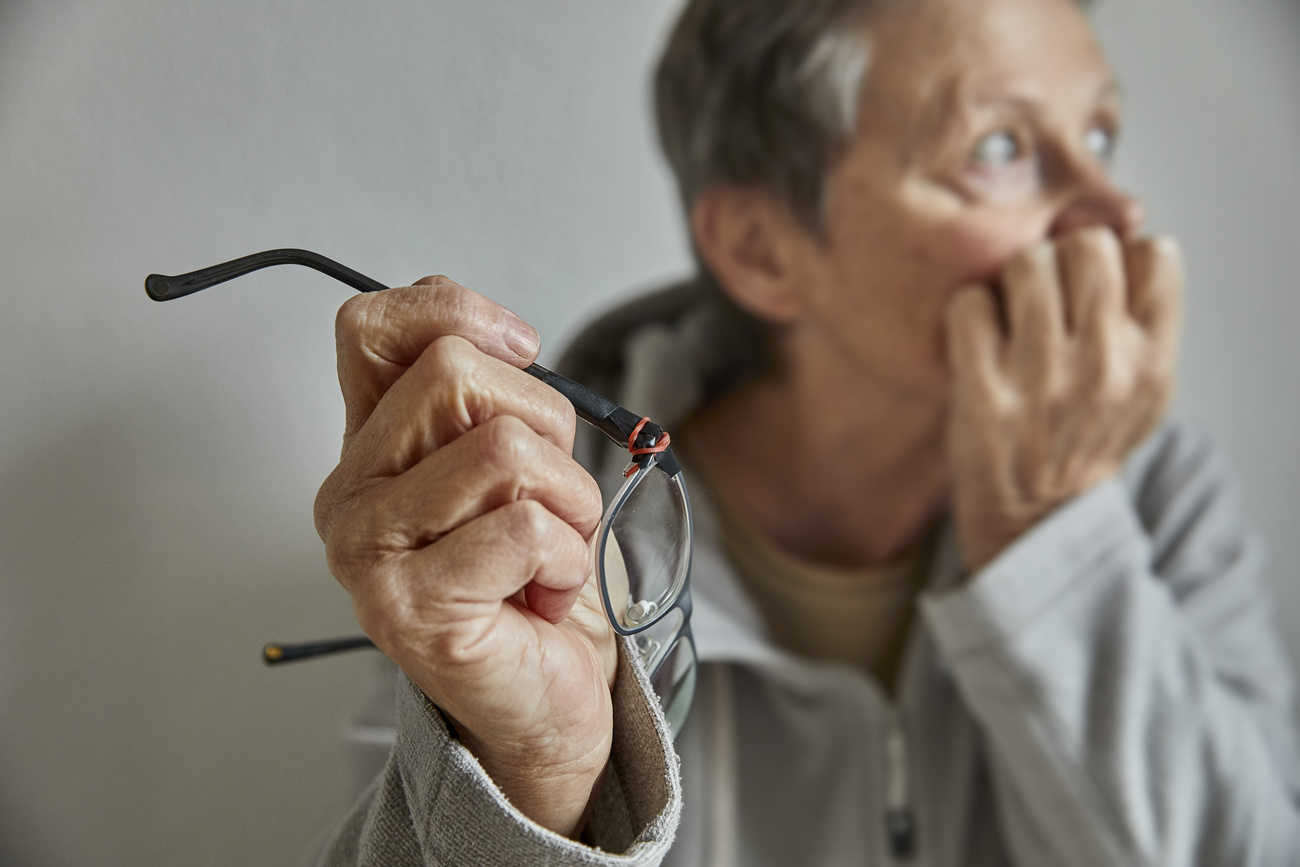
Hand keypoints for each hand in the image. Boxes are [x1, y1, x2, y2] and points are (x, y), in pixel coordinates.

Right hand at [314, 277, 616, 836]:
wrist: (537, 697)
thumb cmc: (527, 576)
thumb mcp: (509, 468)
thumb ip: (485, 399)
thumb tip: (505, 336)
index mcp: (368, 444)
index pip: (370, 327)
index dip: (456, 311)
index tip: (520, 349)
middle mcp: (350, 493)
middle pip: (456, 373)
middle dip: (546, 424)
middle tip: (549, 495)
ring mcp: (370, 553)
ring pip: (504, 449)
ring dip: (569, 500)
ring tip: (552, 550)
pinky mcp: (412, 608)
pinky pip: (526, 528)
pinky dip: (568, 559)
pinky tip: (546, 595)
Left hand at [944, 229, 1182, 570]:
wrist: (1034, 516)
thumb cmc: (1082, 437)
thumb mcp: (1142, 388)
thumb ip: (1145, 320)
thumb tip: (1128, 231)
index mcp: (1150, 360)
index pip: (1153, 253)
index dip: (1117, 257)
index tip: (1090, 287)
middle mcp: (1104, 366)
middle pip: (1085, 245)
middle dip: (1058, 258)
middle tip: (1040, 295)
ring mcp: (1044, 380)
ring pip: (1026, 262)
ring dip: (1008, 280)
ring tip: (1007, 316)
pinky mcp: (985, 396)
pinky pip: (970, 303)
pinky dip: (966, 312)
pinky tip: (975, 339)